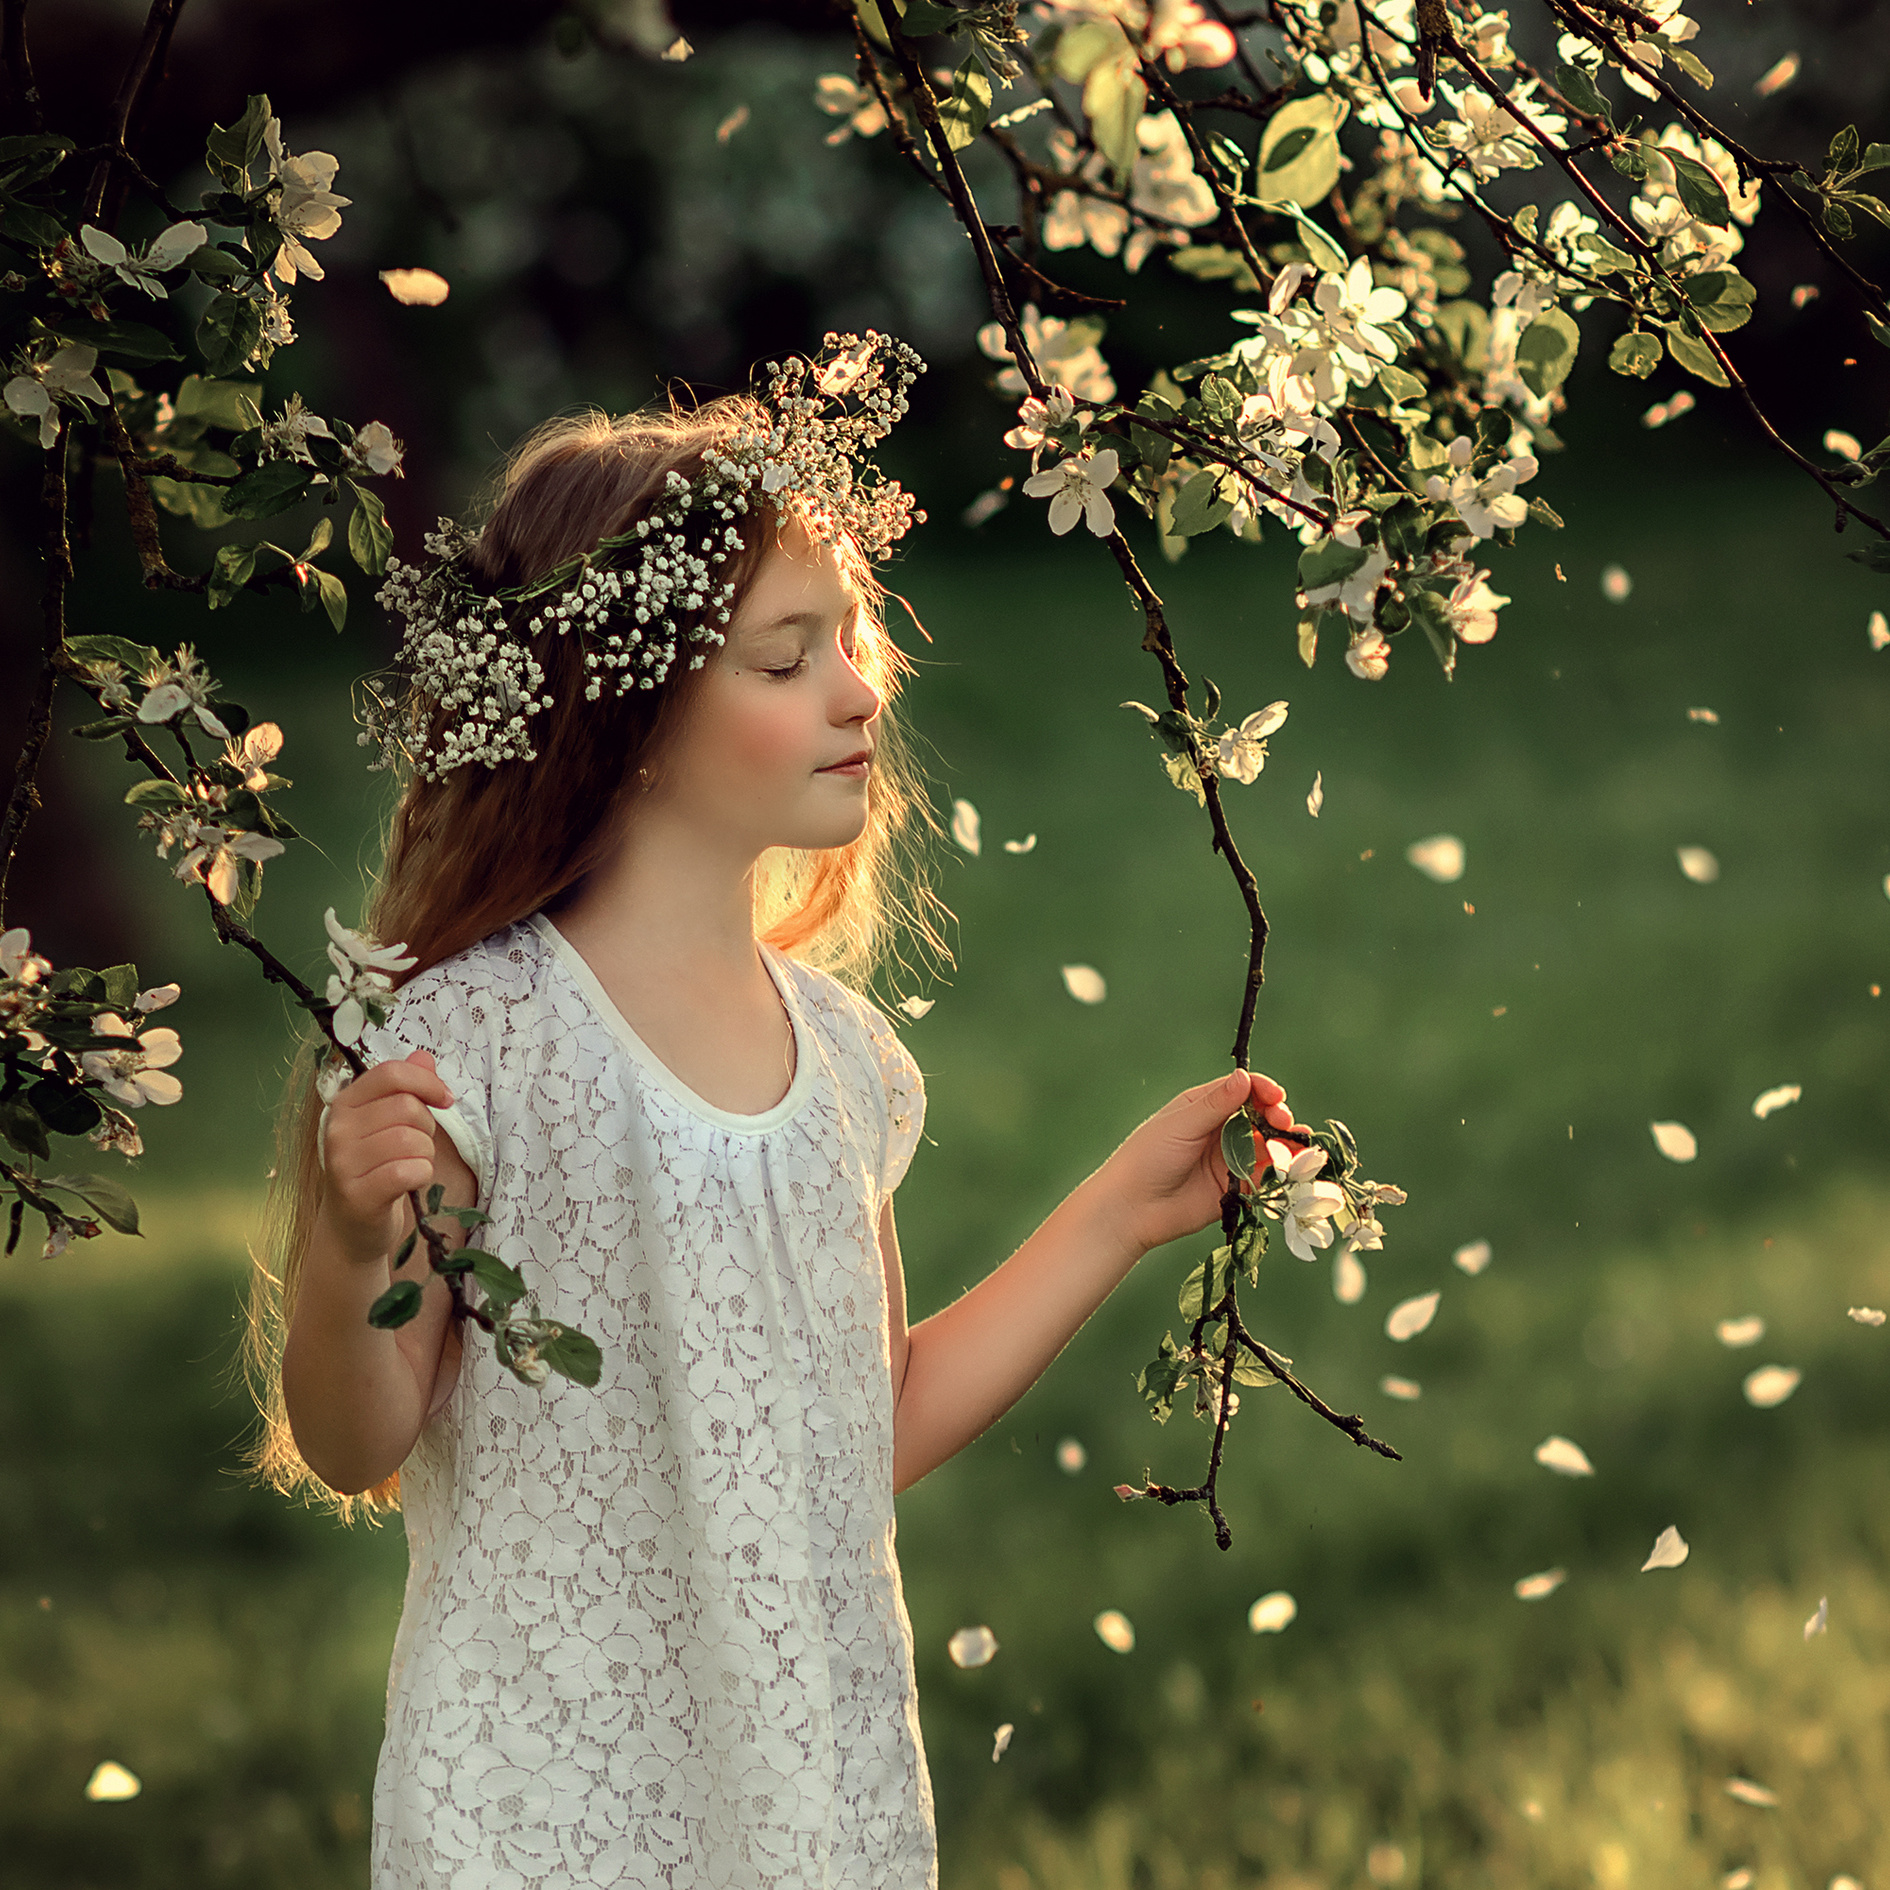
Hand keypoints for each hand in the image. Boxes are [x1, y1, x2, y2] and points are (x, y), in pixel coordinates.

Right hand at [319, 1049, 453, 1264]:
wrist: (352, 1226)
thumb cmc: (377, 1168)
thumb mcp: (388, 1124)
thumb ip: (405, 1089)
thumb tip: (424, 1056)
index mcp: (345, 1103)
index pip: (390, 1073)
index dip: (426, 1082)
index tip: (444, 1098)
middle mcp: (337, 1129)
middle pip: (407, 1106)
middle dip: (427, 1126)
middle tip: (418, 1145)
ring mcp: (342, 1163)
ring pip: (411, 1139)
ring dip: (426, 1153)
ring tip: (412, 1165)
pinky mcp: (356, 1194)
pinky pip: (409, 1171)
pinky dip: (422, 1174)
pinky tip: (411, 1181)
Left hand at [1092, 1069, 1311, 1258]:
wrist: (1133, 1208)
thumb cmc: (1147, 1158)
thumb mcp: (1181, 1124)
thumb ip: (1216, 1104)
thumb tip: (1244, 1077)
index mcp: (1202, 1107)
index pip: (1242, 1090)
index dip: (1262, 1091)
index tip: (1277, 1097)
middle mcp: (1219, 1130)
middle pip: (1259, 1117)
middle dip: (1277, 1117)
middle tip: (1285, 1123)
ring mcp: (1229, 1158)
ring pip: (1267, 1145)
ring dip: (1286, 1144)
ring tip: (1298, 1147)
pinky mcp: (1236, 1187)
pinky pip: (1265, 1176)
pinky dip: (1282, 1171)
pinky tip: (1293, 1168)